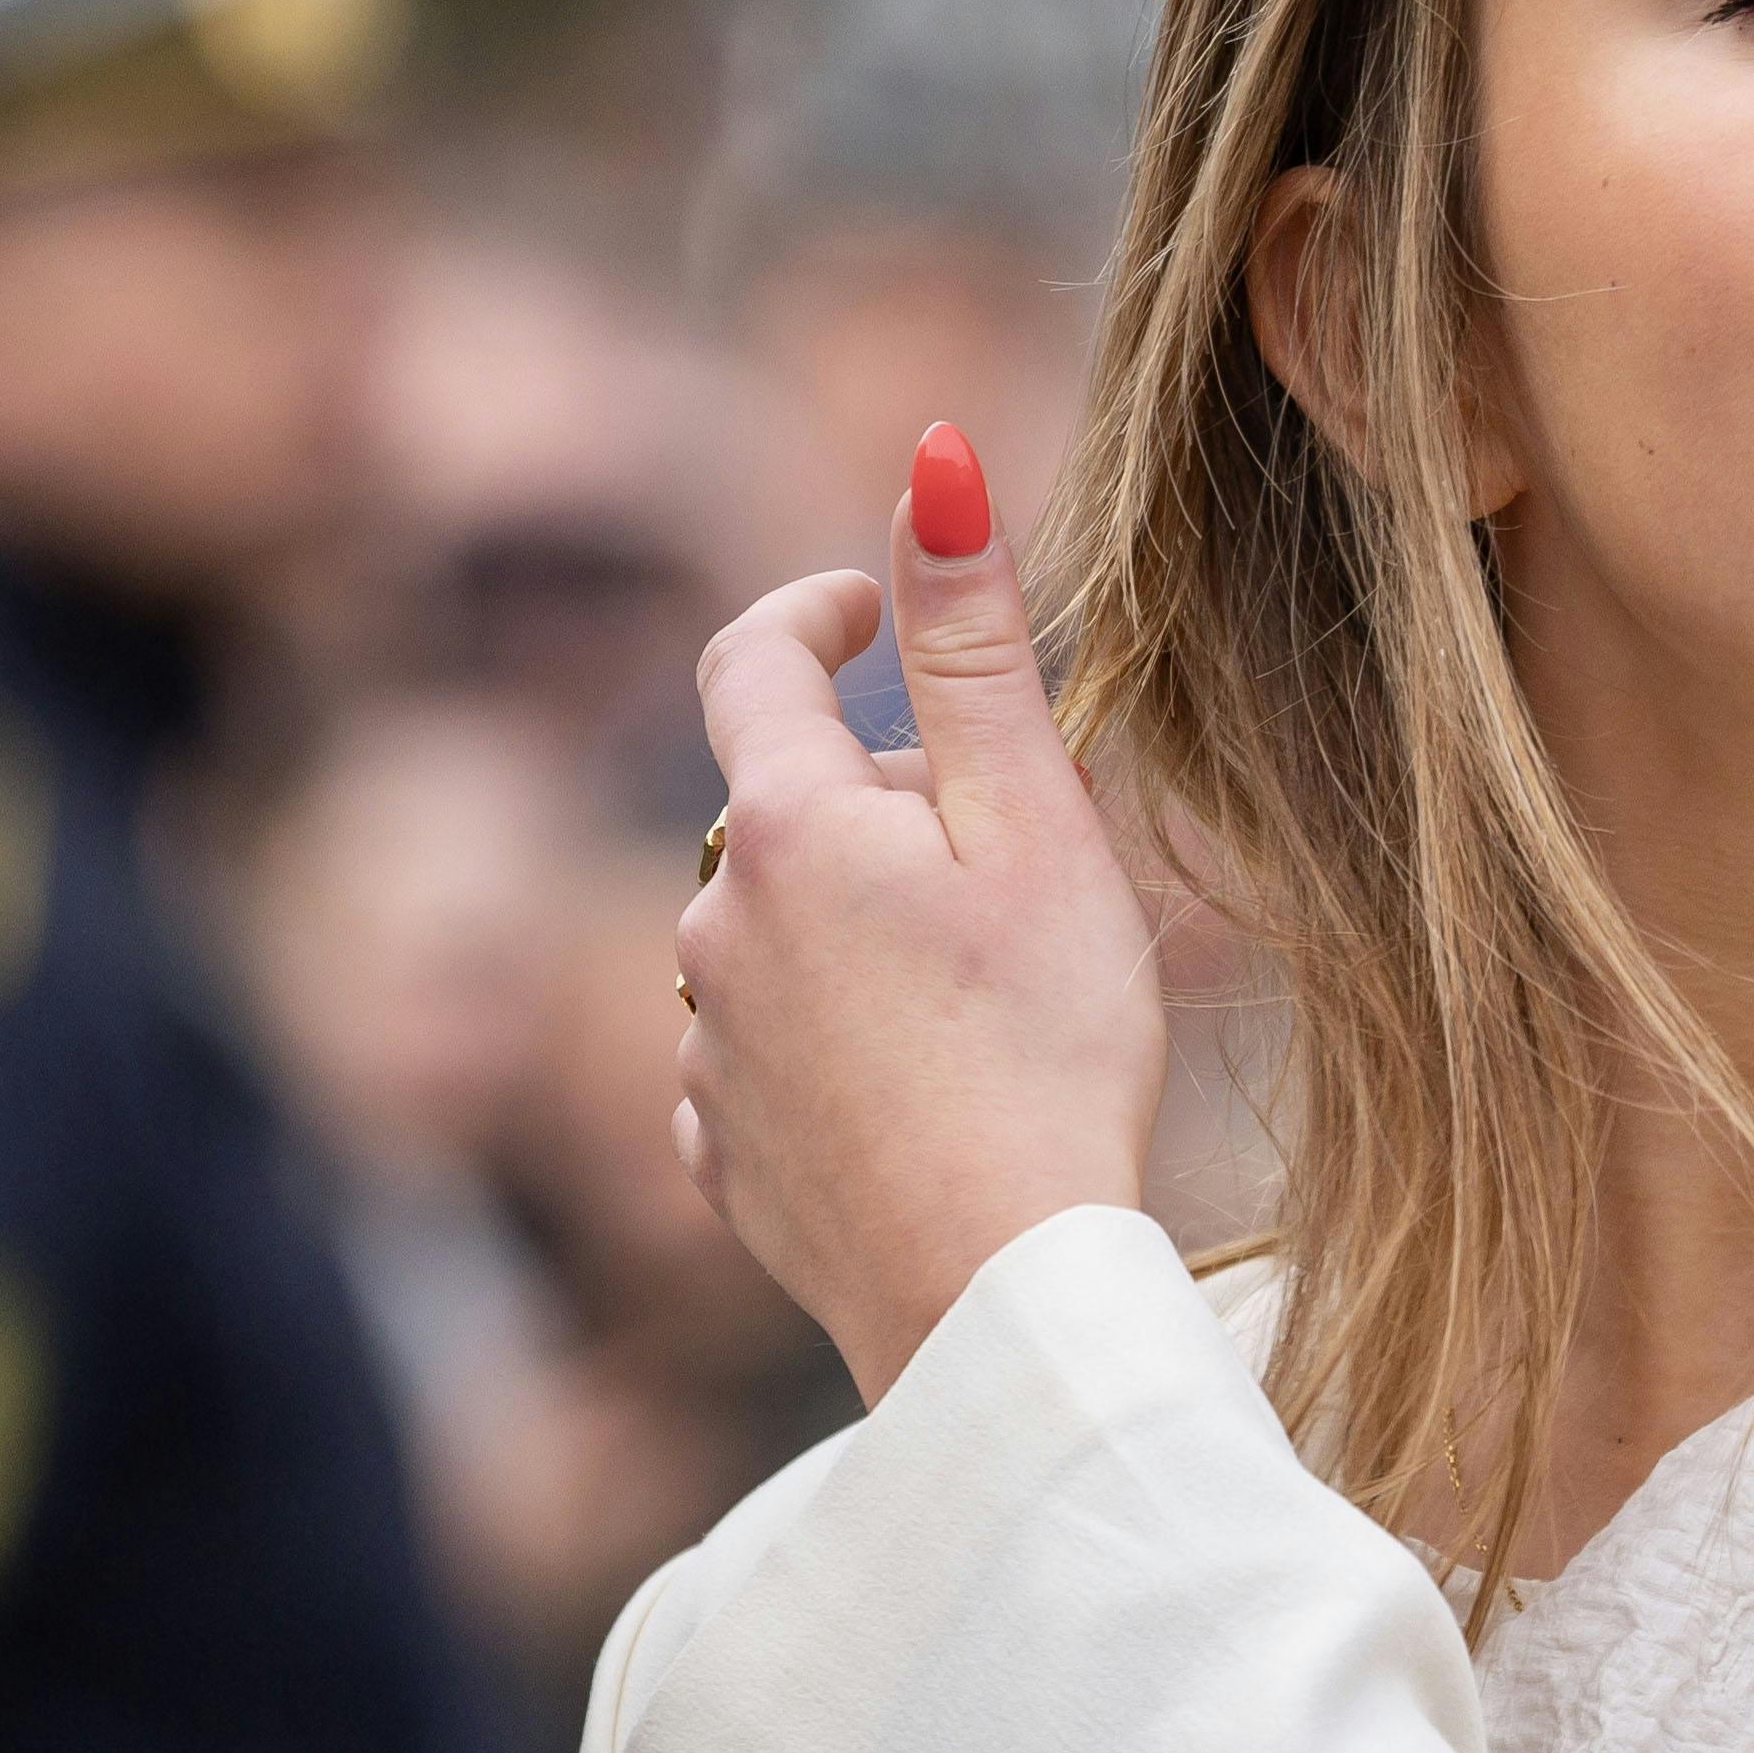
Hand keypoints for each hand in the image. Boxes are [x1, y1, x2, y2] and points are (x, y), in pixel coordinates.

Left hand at [673, 427, 1165, 1399]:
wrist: (999, 1289)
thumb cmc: (1048, 1049)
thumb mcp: (1037, 828)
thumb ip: (973, 651)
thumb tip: (928, 464)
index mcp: (788, 832)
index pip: (753, 663)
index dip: (815, 610)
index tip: (874, 604)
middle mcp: (710, 932)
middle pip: (789, 815)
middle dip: (884, 804)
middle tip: (1019, 860)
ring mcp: (705, 1055)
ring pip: (777, 938)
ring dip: (860, 930)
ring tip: (986, 994)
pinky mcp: (720, 1159)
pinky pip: (766, 1056)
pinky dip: (833, 1044)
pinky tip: (923, 1087)